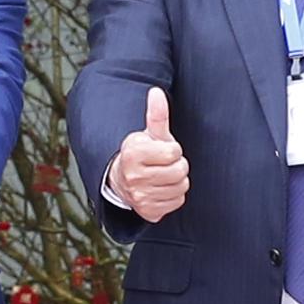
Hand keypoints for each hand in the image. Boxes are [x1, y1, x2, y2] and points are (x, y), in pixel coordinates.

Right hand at [109, 85, 190, 221]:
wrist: (123, 181)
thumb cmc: (142, 154)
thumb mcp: (149, 133)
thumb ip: (156, 115)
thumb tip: (157, 92)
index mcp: (133, 154)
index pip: (173, 152)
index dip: (172, 150)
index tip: (161, 151)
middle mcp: (134, 177)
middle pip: (180, 171)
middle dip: (177, 166)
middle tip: (163, 165)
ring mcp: (140, 197)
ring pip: (181, 187)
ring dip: (177, 181)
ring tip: (163, 176)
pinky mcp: (148, 212)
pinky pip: (177, 202)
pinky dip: (173, 196)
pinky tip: (162, 189)